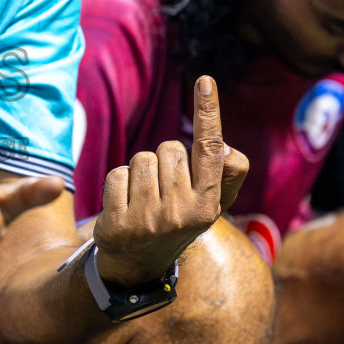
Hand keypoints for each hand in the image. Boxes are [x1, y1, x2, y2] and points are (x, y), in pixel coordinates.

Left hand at [92, 75, 248, 285]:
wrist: (138, 264)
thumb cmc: (177, 219)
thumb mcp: (209, 201)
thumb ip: (226, 172)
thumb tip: (225, 146)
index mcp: (210, 204)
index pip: (210, 149)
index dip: (208, 112)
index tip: (204, 80)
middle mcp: (184, 214)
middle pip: (168, 149)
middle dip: (163, 161)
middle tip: (163, 190)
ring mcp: (151, 221)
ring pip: (141, 159)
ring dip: (139, 172)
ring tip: (143, 198)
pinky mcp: (120, 225)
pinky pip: (116, 175)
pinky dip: (117, 184)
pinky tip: (124, 206)